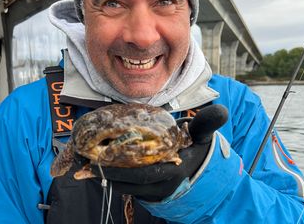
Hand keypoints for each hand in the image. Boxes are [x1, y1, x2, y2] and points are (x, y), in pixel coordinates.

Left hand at [91, 104, 228, 201]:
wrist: (202, 172)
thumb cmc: (197, 150)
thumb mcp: (202, 137)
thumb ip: (206, 125)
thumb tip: (221, 110)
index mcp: (174, 170)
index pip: (145, 174)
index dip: (122, 170)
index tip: (100, 162)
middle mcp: (163, 184)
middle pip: (130, 183)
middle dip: (106, 174)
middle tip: (83, 165)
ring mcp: (155, 191)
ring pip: (126, 187)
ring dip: (105, 178)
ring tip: (83, 167)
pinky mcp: (149, 193)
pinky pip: (128, 188)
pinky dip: (113, 179)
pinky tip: (97, 169)